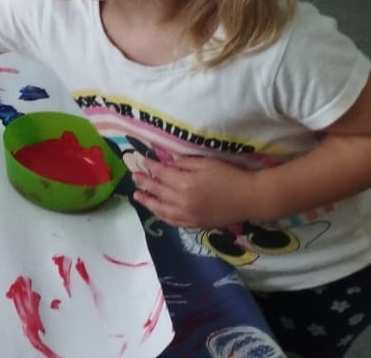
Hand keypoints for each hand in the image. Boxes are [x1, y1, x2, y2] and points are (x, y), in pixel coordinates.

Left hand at [132, 156, 256, 228]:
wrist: (251, 198)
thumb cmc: (230, 176)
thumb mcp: (206, 163)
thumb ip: (184, 164)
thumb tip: (167, 165)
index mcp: (185, 183)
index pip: (161, 174)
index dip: (150, 167)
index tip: (142, 161)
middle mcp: (182, 201)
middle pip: (158, 191)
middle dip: (144, 182)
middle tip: (135, 176)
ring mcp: (188, 215)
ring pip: (161, 209)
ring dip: (147, 201)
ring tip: (137, 195)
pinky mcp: (195, 224)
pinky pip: (172, 221)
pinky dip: (161, 215)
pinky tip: (156, 210)